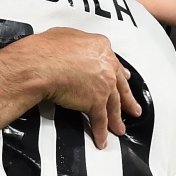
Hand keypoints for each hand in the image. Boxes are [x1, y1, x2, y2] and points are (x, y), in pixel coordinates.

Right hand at [7, 28, 138, 149]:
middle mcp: (106, 66)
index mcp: (100, 48)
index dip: (120, 74)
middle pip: (120, 86)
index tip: (124, 79)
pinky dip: (100, 132)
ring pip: (114, 105)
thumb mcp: (64, 35)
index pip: (114, 64)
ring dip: (116, 119)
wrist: (43, 64)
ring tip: (119, 128)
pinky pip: (100, 120)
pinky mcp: (96, 102)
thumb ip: (76, 43)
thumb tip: (71, 46)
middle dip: (127, 100)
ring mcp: (104, 85)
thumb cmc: (47, 50)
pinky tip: (102, 139)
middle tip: (133, 108)